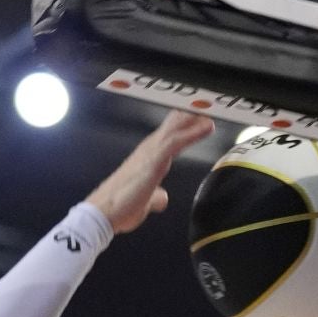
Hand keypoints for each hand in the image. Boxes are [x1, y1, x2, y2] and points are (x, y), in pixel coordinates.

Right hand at [87, 111, 212, 234]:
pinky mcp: (153, 161)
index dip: (185, 122)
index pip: (169, 133)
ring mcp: (150, 152)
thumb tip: (162, 199)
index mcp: (147, 156)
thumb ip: (155, 197)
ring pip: (176, 127)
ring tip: (214, 107)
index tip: (202, 114)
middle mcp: (148, 149)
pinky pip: (176, 142)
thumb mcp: (144, 202)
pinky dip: (192, 133)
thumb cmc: (119, 208)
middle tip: (212, 103)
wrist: (103, 213)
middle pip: (174, 123)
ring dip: (196, 117)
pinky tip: (207, 127)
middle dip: (192, 113)